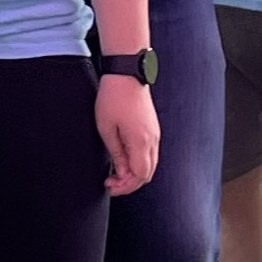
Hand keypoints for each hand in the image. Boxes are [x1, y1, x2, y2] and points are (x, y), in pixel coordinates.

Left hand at [95, 73, 158, 196]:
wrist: (126, 74)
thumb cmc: (113, 98)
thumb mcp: (106, 128)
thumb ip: (116, 153)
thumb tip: (121, 172)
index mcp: (141, 141)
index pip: (140, 176)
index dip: (125, 187)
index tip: (110, 187)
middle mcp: (153, 140)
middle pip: (147, 173)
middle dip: (129, 183)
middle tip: (111, 182)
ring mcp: (155, 134)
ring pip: (150, 164)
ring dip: (134, 173)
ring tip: (115, 172)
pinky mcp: (153, 128)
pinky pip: (150, 153)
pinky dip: (139, 162)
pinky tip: (123, 159)